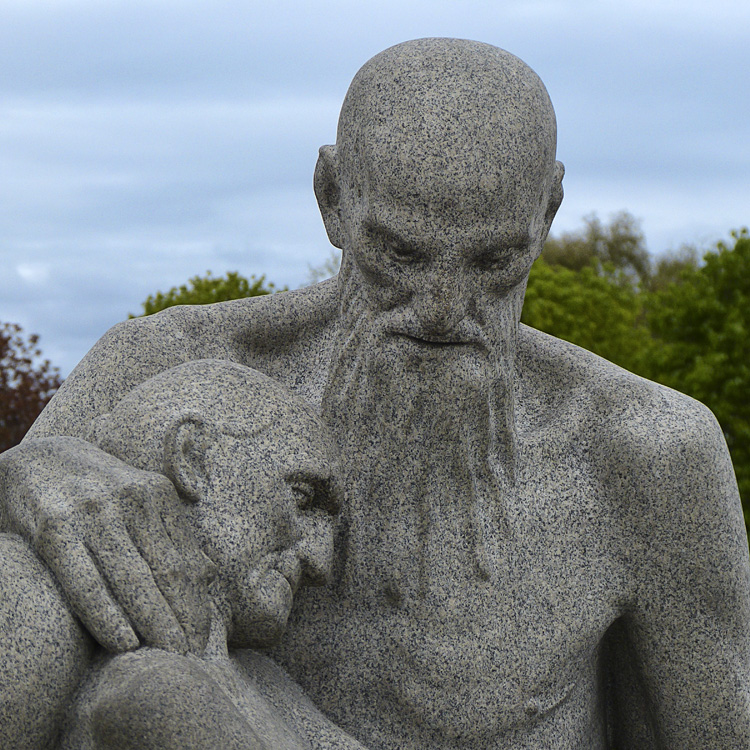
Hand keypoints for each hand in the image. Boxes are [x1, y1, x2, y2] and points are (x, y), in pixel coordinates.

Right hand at [0, 437, 215, 653]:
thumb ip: (170, 534)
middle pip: (165, 570)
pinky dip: (106, 614)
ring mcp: (93, 511)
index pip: (185, 560)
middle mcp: (131, 498)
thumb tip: (208, 574)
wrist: (35, 459)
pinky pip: (85, 580)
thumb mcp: (138, 499)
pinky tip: (124, 642)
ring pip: (131, 577)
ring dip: (154, 622)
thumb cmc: (95, 492)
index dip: (196, 604)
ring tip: (168, 655)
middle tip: (192, 657)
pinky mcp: (54, 525)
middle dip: (182, 619)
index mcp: (156, 493)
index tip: (203, 639)